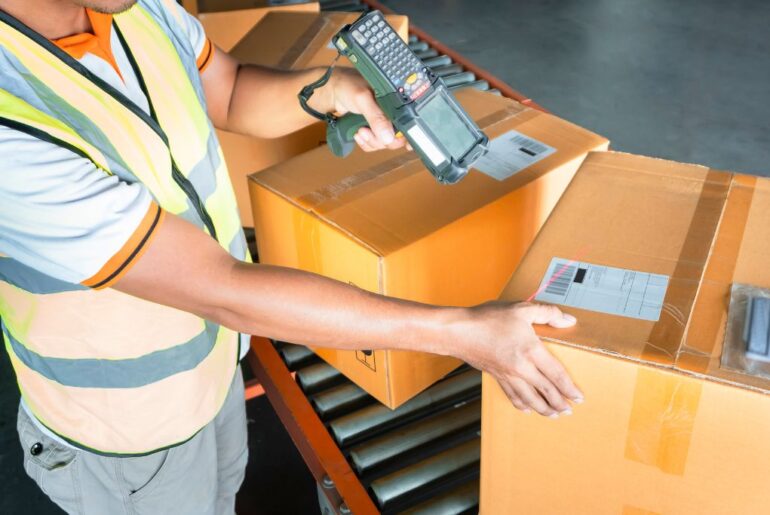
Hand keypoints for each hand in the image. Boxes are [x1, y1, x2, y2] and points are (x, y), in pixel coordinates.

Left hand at [325, 68, 407, 151]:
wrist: (332, 91)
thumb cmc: (348, 86)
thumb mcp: (364, 99)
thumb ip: (376, 118)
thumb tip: (388, 137)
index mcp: (396, 102)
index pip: (409, 123)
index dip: (408, 136)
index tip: (405, 145)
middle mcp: (392, 113)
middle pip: (397, 138)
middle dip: (381, 140)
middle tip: (367, 131)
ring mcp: (382, 123)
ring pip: (384, 143)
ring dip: (371, 141)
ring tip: (360, 130)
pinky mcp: (373, 129)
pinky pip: (374, 144)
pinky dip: (366, 142)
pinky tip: (358, 133)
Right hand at [461, 302, 582, 417]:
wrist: (458, 331)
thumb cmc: (487, 318)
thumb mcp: (521, 309)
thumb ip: (548, 313)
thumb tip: (569, 320)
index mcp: (531, 350)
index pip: (556, 375)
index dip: (569, 388)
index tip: (578, 396)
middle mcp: (521, 367)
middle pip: (545, 391)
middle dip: (560, 403)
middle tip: (570, 410)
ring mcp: (507, 375)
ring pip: (530, 399)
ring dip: (544, 409)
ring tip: (554, 415)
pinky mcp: (496, 377)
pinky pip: (512, 396)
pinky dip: (522, 405)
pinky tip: (527, 409)